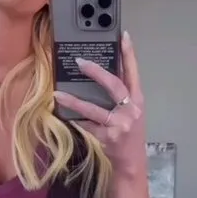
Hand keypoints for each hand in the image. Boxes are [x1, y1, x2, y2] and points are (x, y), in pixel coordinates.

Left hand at [54, 31, 145, 175]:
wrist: (131, 162)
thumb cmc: (129, 133)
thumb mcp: (130, 112)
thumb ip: (121, 95)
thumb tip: (100, 72)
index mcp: (137, 100)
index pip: (134, 72)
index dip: (129, 54)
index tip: (123, 35)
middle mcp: (131, 110)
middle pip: (114, 85)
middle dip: (96, 72)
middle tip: (79, 61)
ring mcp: (120, 124)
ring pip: (94, 109)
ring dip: (74, 101)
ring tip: (58, 93)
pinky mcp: (109, 137)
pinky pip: (87, 125)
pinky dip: (75, 120)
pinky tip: (63, 115)